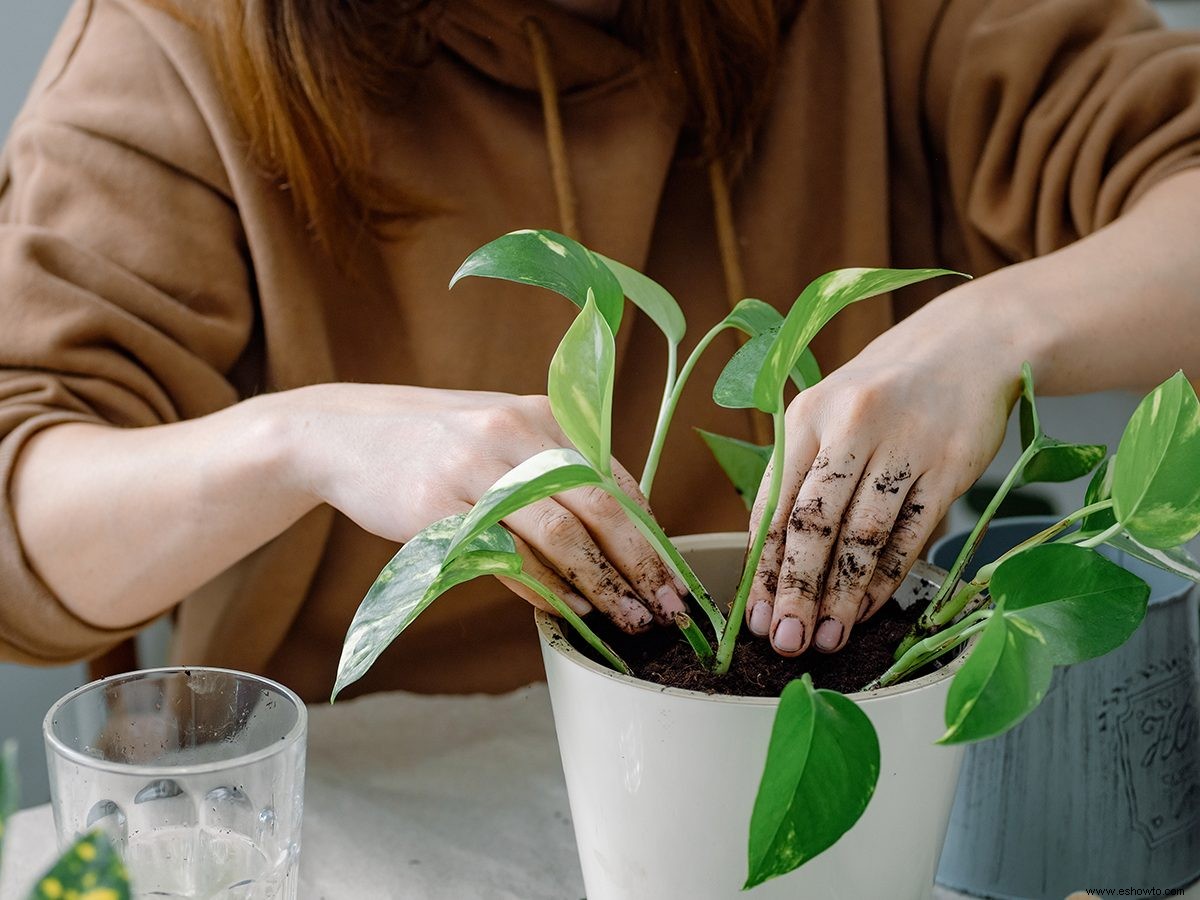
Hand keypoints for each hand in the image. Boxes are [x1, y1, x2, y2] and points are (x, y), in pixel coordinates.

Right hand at [289, 383, 684, 631]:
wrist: (348, 436)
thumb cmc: (440, 445)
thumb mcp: (506, 436)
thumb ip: (559, 471)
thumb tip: (627, 532)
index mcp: (543, 414)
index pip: (615, 478)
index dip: (651, 533)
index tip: (676, 576)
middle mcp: (514, 432)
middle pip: (597, 506)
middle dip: (641, 565)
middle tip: (669, 609)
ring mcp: (473, 468)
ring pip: (556, 535)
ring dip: (598, 586)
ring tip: (626, 621)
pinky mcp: (434, 507)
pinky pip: (502, 557)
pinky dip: (539, 588)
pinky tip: (563, 611)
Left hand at [745, 290, 1021, 655]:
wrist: (967, 346)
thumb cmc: (882, 394)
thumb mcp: (828, 415)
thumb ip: (800, 477)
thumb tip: (770, 564)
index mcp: (806, 415)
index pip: (775, 504)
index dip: (763, 568)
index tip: (754, 617)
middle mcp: (850, 426)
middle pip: (814, 524)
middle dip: (796, 591)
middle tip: (786, 642)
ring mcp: (904, 445)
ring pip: (864, 536)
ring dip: (842, 596)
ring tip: (827, 639)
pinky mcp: (950, 466)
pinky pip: (912, 534)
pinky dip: (886, 577)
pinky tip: (867, 608)